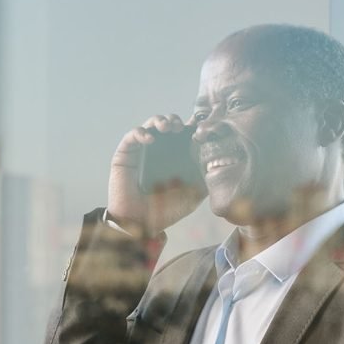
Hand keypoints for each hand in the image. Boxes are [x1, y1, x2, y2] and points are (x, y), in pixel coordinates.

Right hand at [107, 113, 204, 236]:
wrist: (140, 223)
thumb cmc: (164, 211)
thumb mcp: (192, 197)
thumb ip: (204, 182)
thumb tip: (217, 165)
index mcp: (175, 158)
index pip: (183, 135)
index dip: (191, 126)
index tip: (199, 125)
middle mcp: (159, 151)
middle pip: (168, 125)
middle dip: (175, 120)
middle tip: (180, 127)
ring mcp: (142, 150)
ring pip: (150, 124)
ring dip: (160, 120)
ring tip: (167, 127)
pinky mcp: (125, 153)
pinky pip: (132, 135)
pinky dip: (141, 132)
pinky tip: (149, 139)